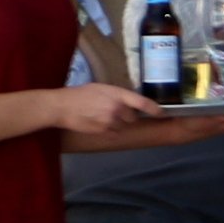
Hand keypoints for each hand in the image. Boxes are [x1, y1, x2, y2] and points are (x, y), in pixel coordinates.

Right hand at [47, 84, 163, 138]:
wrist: (62, 106)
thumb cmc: (79, 94)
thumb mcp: (100, 88)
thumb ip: (116, 95)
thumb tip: (128, 102)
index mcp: (117, 94)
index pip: (142, 103)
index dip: (154, 109)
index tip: (162, 113)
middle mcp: (117, 108)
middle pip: (132, 118)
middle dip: (126, 116)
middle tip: (112, 112)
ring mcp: (110, 121)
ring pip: (123, 127)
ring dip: (117, 124)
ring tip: (101, 117)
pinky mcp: (103, 132)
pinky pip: (114, 134)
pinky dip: (109, 131)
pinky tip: (97, 124)